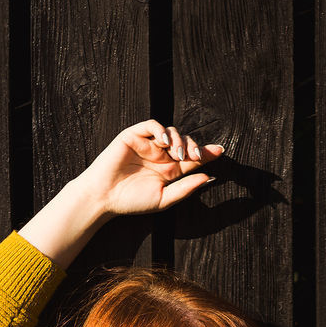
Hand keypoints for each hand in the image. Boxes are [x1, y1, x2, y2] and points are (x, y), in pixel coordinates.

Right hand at [80, 120, 224, 216]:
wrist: (104, 197)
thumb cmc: (131, 201)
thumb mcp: (164, 199)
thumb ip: (185, 188)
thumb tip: (208, 177)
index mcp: (169, 170)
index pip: (192, 159)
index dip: (207, 153)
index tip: (221, 151)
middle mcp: (160, 155)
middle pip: (185, 143)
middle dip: (194, 147)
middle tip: (197, 156)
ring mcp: (148, 144)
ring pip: (172, 132)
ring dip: (179, 140)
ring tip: (178, 155)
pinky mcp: (134, 135)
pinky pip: (152, 125)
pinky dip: (161, 130)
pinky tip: (165, 142)